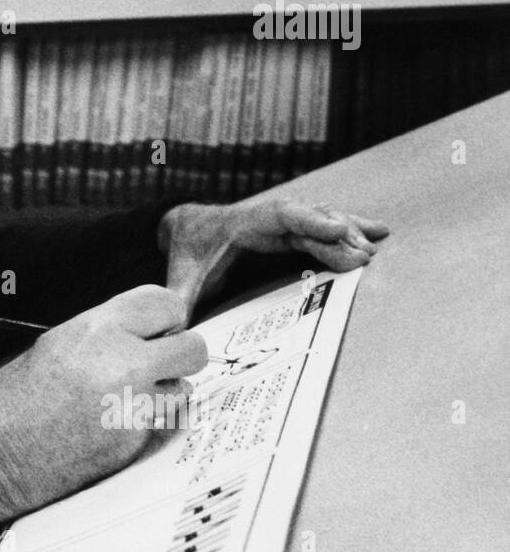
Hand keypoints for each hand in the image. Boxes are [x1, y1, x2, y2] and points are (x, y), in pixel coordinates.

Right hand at [0, 285, 207, 521]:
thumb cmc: (12, 398)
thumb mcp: (56, 343)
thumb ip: (106, 333)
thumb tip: (149, 331)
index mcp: (96, 329)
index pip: (166, 303)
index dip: (164, 317)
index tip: (157, 328)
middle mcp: (121, 362)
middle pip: (192, 346)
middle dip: (177, 354)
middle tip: (155, 364)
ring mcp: (133, 406)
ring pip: (183, 390)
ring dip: (164, 394)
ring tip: (125, 400)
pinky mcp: (136, 443)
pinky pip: (163, 425)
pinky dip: (147, 425)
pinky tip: (112, 426)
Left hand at [159, 197, 389, 317]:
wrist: (185, 229)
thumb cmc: (186, 255)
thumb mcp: (180, 280)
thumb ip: (178, 303)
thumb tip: (172, 334)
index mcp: (240, 224)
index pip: (280, 217)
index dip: (309, 221)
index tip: (337, 230)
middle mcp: (266, 218)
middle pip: (308, 220)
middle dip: (336, 235)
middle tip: (365, 255)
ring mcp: (281, 223)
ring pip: (320, 220)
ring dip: (348, 231)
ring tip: (375, 246)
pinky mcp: (291, 231)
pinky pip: (323, 228)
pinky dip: (349, 230)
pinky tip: (378, 233)